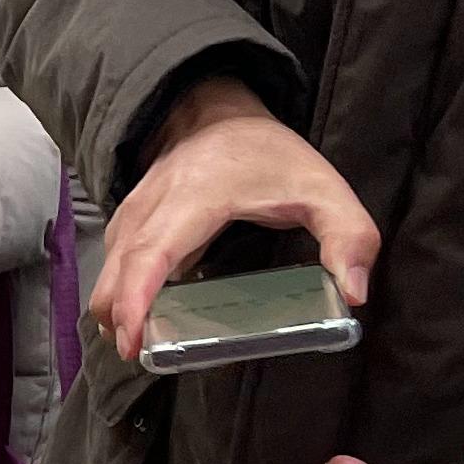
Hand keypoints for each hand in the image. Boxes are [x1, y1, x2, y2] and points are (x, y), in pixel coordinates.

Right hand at [91, 76, 380, 360]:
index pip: (153, 252)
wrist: (217, 109)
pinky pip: (113, 257)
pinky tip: (132, 313)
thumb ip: (349, 236)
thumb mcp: (323, 188)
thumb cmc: (268, 154)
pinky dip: (116, 287)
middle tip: (135, 354)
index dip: (137, 298)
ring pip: (109, 263)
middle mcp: (154, 203)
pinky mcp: (129, 216)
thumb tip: (354, 293)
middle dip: (117, 314)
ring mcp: (134, 208)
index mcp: (197, 197)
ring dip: (111, 304)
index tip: (134, 339)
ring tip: (131, 343)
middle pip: (119, 266)